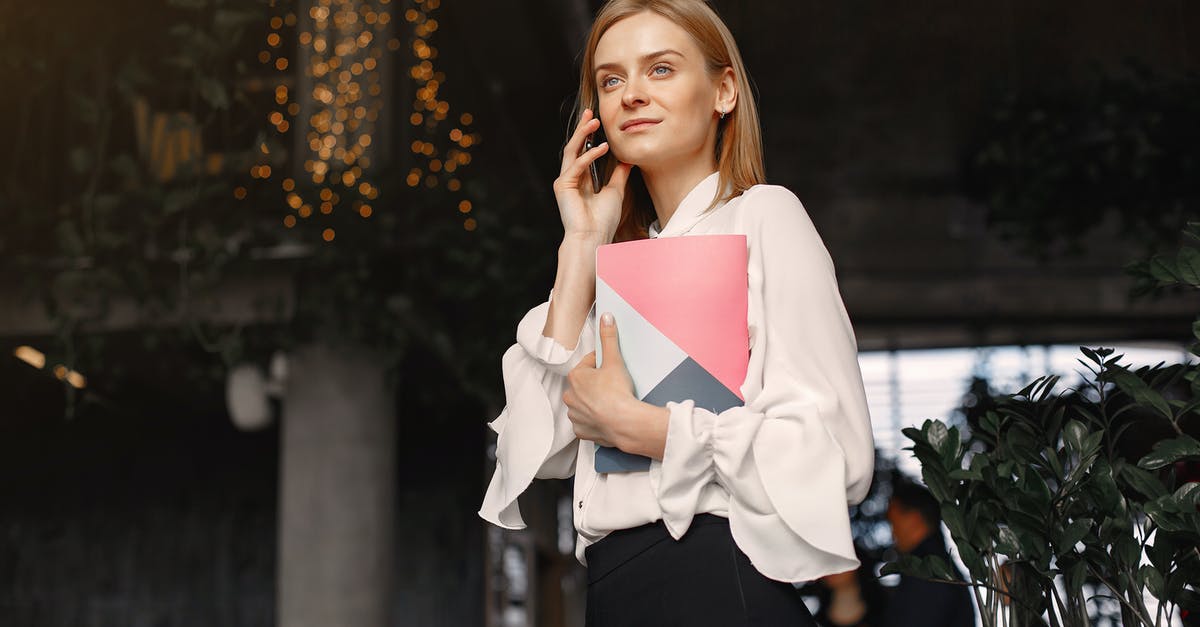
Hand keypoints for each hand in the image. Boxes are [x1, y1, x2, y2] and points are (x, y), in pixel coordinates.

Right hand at [552, 108, 633, 242]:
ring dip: (582, 134)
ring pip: (571, 151)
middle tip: (590, 112)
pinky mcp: (562, 186)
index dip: (588, 135)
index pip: (583, 151)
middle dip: (582, 128)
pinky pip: (576, 165)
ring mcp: (564, 181)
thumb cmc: (603, 220)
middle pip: (574, 147)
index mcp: (580, 180)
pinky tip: (602, 148)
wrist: (593, 238)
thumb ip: (619, 175)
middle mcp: (570, 178)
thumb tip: (628, 160)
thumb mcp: (616, 191)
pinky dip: (589, 156)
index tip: (596, 120)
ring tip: (593, 121)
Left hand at [563, 312, 636, 448]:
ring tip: (612, 402)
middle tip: (614, 386)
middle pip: (585, 385)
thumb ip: (609, 337)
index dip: (603, 365)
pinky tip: (607, 417)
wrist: (625, 423)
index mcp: (575, 377)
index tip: (612, 369)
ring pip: (585, 404)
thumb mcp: (614, 360)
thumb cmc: (618, 392)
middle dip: (597, 384)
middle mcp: (570, 396)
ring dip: (595, 402)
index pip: (589, 364)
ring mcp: (575, 415)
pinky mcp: (581, 431)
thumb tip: (606, 317)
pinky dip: (595, 420)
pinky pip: (587, 422)